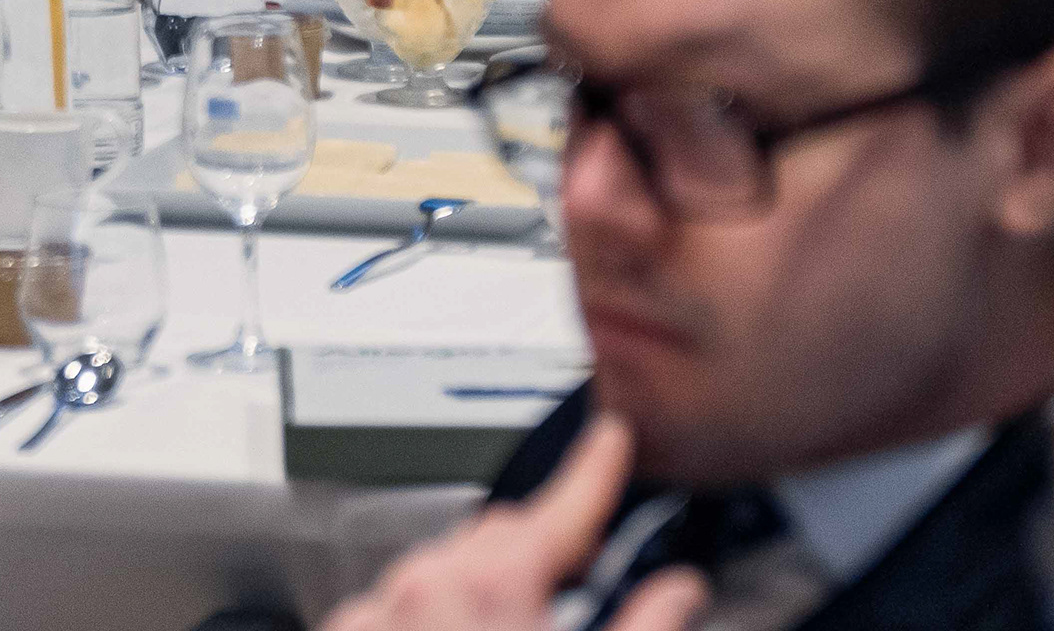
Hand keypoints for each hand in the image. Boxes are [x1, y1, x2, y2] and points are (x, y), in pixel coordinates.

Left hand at [322, 414, 704, 630]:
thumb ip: (644, 628)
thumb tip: (676, 592)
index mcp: (494, 588)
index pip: (558, 508)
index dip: (593, 471)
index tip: (608, 441)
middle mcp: (424, 586)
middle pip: (498, 536)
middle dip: (539, 551)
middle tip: (575, 588)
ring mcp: (377, 612)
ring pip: (442, 565)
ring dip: (480, 587)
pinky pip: (394, 603)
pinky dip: (427, 615)